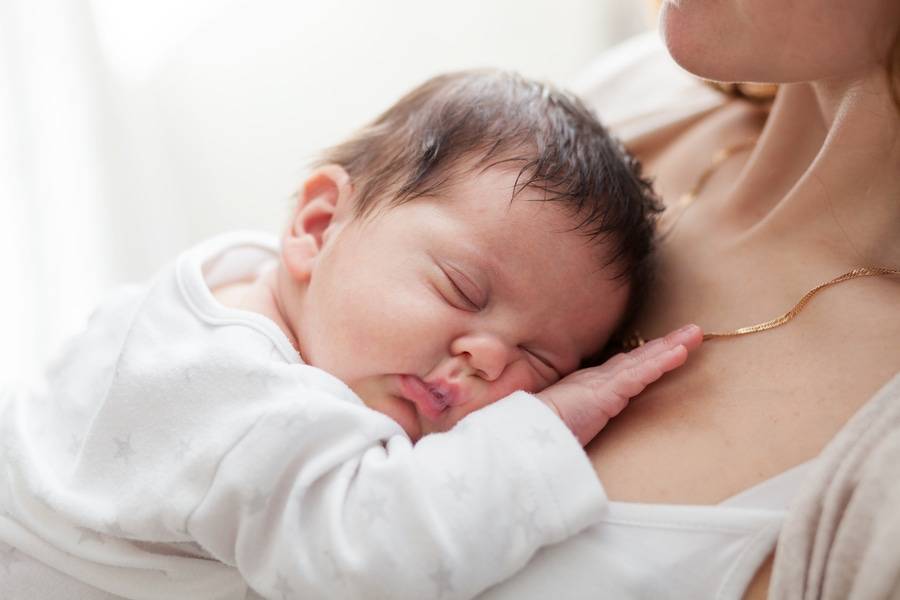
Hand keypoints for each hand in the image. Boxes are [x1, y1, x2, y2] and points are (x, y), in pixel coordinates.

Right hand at [537, 324, 702, 445]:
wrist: (519, 441)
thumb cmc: (533, 438)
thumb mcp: (556, 428)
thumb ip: (566, 425)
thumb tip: (570, 432)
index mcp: (582, 389)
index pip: (620, 370)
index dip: (642, 357)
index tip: (661, 347)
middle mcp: (592, 381)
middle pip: (635, 359)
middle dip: (663, 345)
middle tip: (688, 333)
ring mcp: (599, 384)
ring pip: (642, 362)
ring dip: (671, 346)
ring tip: (695, 335)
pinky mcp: (605, 392)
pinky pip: (640, 374)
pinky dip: (662, 361)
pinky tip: (681, 351)